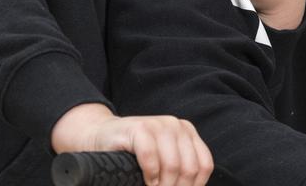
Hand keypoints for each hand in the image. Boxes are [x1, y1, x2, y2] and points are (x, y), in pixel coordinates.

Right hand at [51, 103, 211, 185]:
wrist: (101, 137)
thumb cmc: (133, 154)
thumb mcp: (163, 159)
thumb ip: (177, 171)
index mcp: (187, 132)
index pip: (204, 165)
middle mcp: (176, 125)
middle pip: (189, 168)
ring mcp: (157, 124)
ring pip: (173, 164)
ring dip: (164, 185)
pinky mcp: (139, 128)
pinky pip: (151, 157)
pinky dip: (150, 175)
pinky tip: (146, 181)